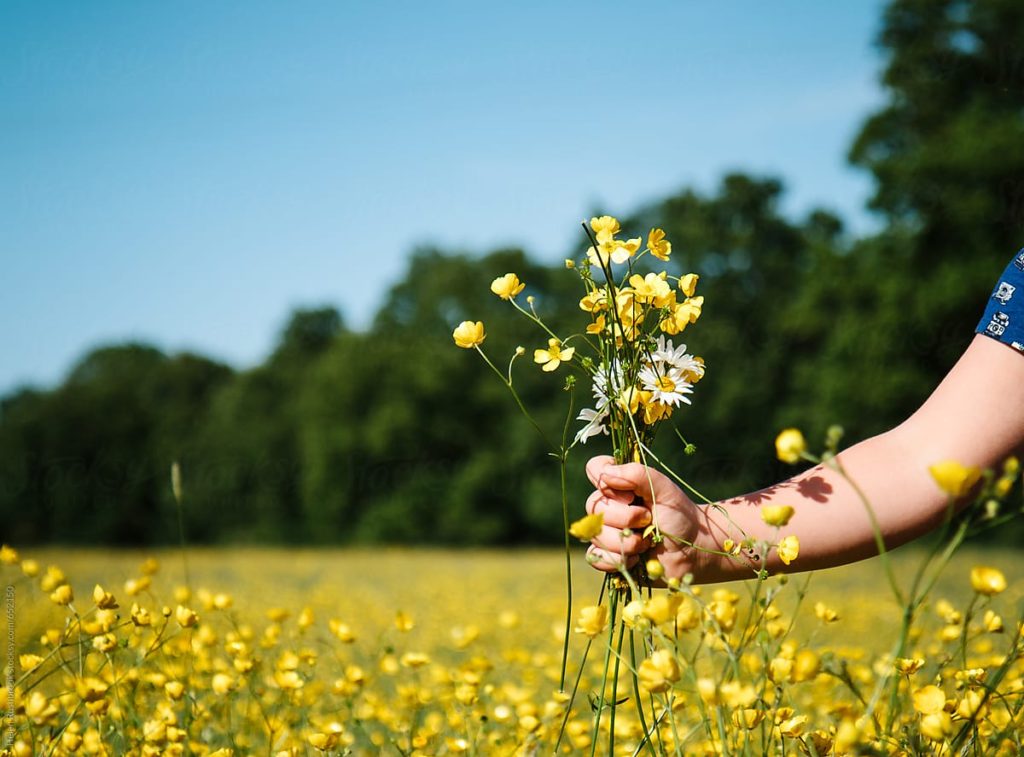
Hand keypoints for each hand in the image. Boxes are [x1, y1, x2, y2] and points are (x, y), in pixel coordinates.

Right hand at [584, 455, 701, 580]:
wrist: (694, 550)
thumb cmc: (680, 516)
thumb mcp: (664, 489)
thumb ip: (636, 474)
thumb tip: (605, 474)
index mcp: (621, 485)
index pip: (596, 469)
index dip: (606, 482)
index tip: (631, 495)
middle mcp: (610, 505)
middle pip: (593, 506)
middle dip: (626, 518)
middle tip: (649, 521)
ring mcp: (608, 531)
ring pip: (596, 534)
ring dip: (626, 541)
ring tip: (647, 543)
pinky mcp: (609, 556)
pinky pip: (597, 557)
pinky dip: (619, 559)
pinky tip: (637, 558)